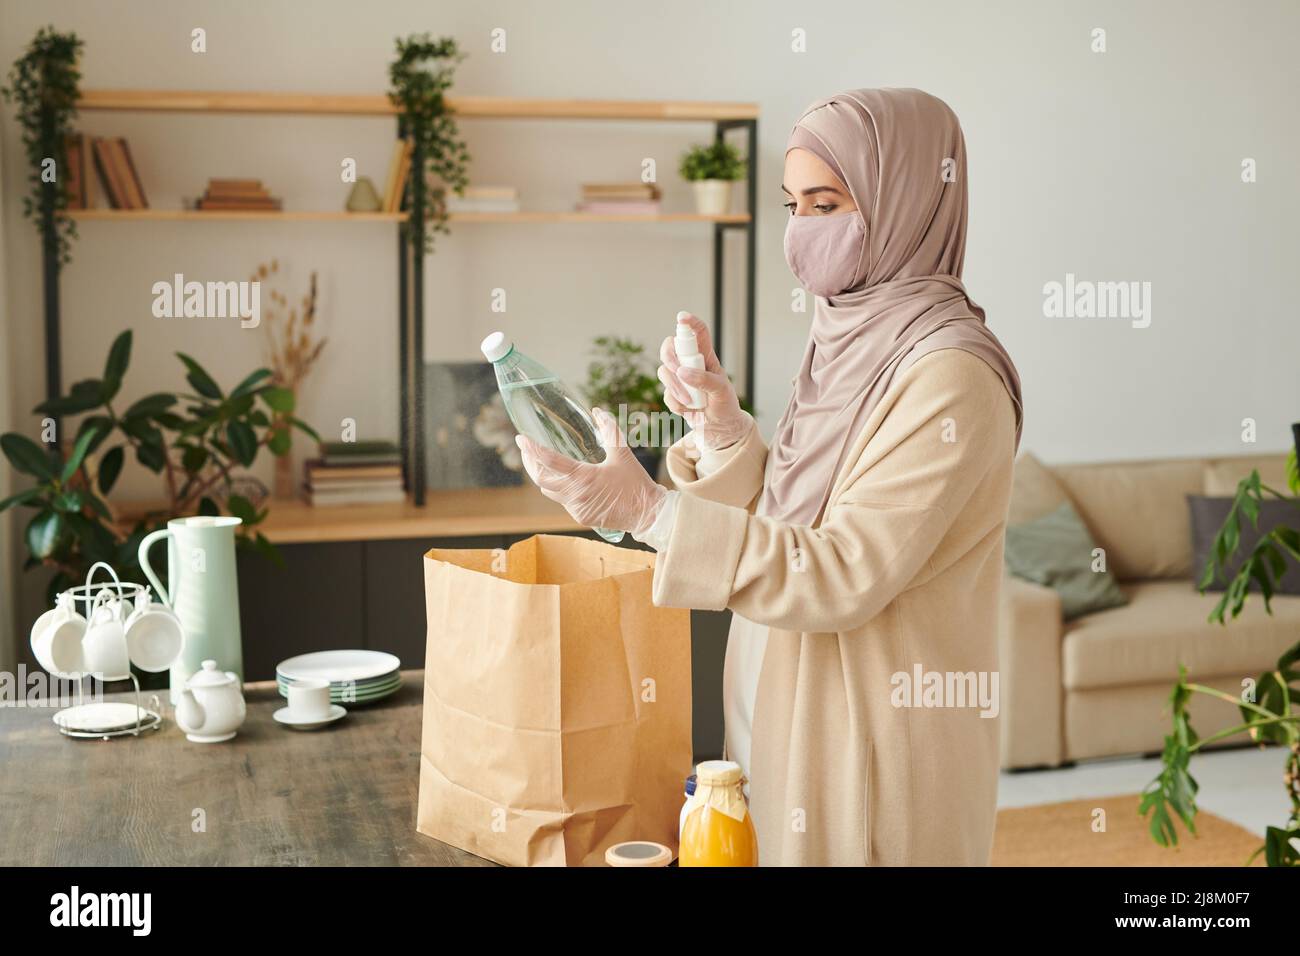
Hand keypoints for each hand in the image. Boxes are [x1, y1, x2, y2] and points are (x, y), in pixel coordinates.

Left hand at [515, 407, 667, 535]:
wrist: (647, 514)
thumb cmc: (636, 483)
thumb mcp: (623, 454)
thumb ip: (610, 430)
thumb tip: (598, 412)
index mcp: (584, 477)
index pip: (549, 461)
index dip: (532, 449)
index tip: (521, 439)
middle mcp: (575, 494)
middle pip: (540, 479)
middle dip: (530, 463)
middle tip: (525, 450)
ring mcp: (576, 508)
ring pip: (549, 491)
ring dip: (543, 477)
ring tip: (541, 462)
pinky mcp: (581, 517)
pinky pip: (562, 501)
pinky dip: (559, 488)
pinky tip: (565, 480)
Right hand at [658, 312, 750, 452]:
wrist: (719, 429)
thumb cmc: (725, 405)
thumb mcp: (721, 391)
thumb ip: (704, 380)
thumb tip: (682, 372)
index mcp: (706, 357)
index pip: (698, 333)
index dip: (689, 322)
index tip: (681, 318)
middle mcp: (690, 364)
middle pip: (670, 348)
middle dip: (669, 358)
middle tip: (678, 370)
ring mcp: (680, 379)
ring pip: (664, 371)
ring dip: (674, 387)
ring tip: (689, 401)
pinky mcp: (673, 394)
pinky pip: (665, 394)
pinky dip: (675, 403)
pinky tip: (687, 409)